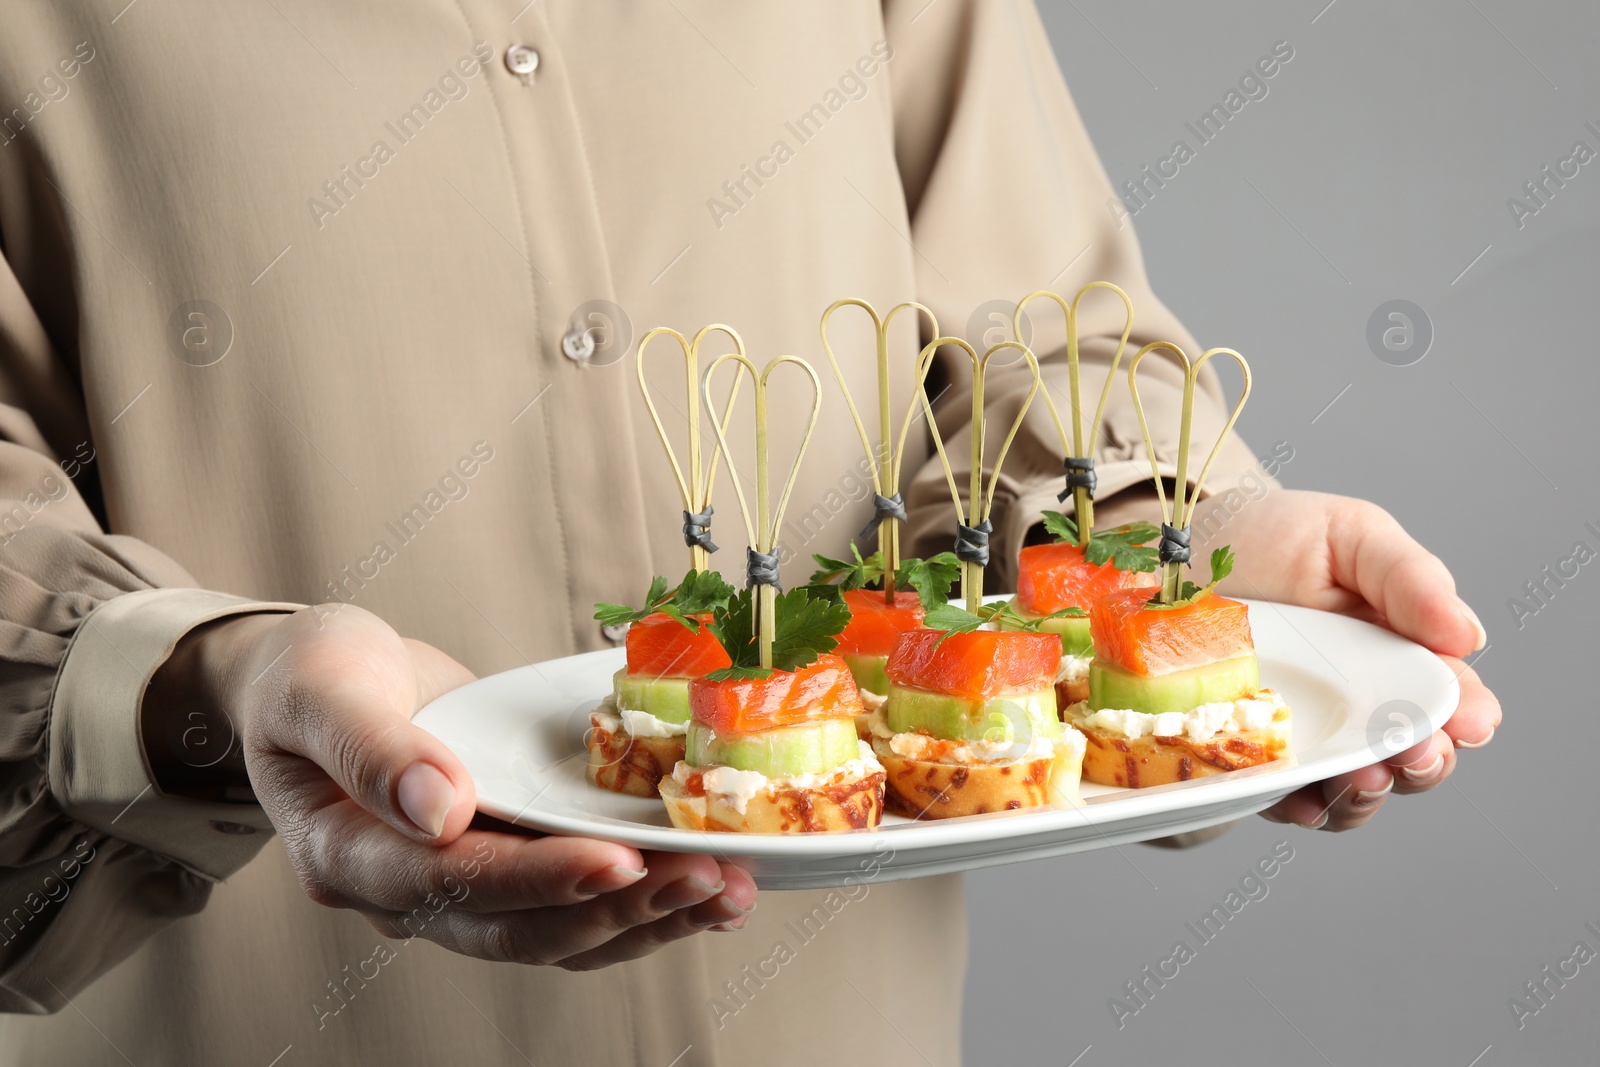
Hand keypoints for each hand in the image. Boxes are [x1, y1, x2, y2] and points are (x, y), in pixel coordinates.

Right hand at [142, 603, 755, 969]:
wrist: (318, 679)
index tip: (618, 863)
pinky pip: (575, 906)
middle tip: (709, 877)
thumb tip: (441, 807)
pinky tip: (705, 889)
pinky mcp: (505, 865)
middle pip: (522, 927)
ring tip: (729, 891)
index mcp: (349, 856)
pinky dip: (640, 902)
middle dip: (620, 907)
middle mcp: (407, 892)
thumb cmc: (309, 674)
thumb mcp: (320, 687)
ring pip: (560, 932)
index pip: (454, 882)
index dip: (540, 879)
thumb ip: (371, 747)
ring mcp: (460, 887)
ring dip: (647, 917)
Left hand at [1190, 489, 1499, 830]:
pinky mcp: (1249, 757)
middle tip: (1415, 754)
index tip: (1469, 721)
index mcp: (1397, 655)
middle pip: (1410, 756)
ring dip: (1365, 795)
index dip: (1466, 715)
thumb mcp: (1347, 534)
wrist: (1172, 553)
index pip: (1448, 698)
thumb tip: (1468, 637)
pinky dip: (1293, 807)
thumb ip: (1409, 577)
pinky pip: (1278, 798)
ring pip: (1352, 791)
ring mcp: (1304, 736)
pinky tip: (1299, 801)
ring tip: (1363, 778)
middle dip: (1423, 764)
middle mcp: (1358, 705)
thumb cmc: (1268, 537)